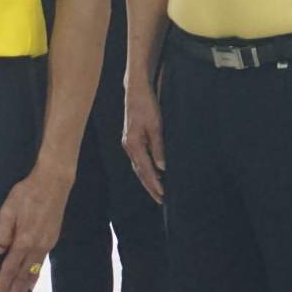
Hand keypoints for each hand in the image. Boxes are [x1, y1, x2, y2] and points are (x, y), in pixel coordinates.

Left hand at [0, 165, 71, 291]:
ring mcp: (47, 243)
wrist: (54, 182)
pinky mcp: (52, 239)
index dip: (3, 285)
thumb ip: (2, 233)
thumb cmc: (28, 192)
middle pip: (23, 275)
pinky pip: (41, 263)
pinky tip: (31, 282)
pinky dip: (34, 276)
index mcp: (24, 239)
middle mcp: (37, 246)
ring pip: (34, 271)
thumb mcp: (8, 209)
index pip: (10, 268)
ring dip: (24, 288)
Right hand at [122, 80, 165, 203]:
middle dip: (150, 186)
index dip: (154, 183)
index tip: (162, 195)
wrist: (135, 91)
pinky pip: (138, 159)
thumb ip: (158, 147)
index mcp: (134, 144)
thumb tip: (162, 167)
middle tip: (161, 200)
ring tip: (157, 192)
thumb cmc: (147, 106)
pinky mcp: (132, 140)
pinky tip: (152, 173)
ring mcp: (129, 143)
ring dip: (147, 180)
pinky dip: (145, 169)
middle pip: (140, 172)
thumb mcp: (156, 126)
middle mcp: (129, 146)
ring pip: (138, 167)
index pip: (145, 169)